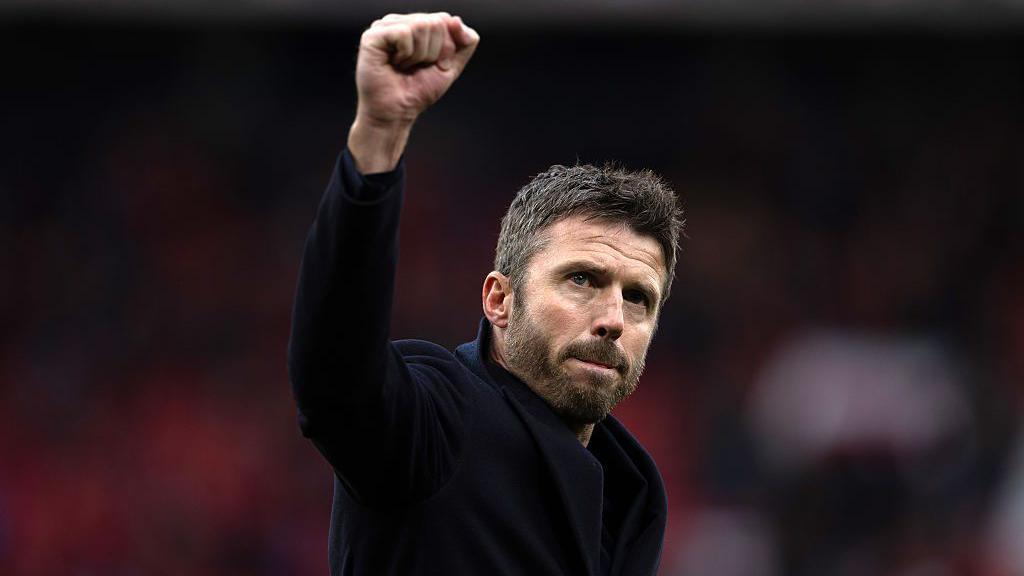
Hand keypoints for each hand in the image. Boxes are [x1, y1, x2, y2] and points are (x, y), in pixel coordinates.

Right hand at [348, 13, 478, 172]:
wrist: (397, 113)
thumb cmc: (418, 91)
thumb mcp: (451, 65)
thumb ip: (465, 42)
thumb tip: (455, 20)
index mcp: (415, 24)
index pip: (445, 20)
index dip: (446, 47)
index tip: (432, 65)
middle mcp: (399, 22)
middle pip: (435, 22)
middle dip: (434, 52)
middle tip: (416, 67)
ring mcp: (384, 27)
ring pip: (421, 25)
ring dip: (419, 55)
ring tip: (404, 66)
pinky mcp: (372, 36)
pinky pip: (404, 33)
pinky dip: (406, 54)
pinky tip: (394, 64)